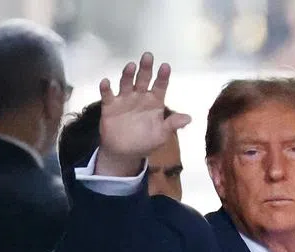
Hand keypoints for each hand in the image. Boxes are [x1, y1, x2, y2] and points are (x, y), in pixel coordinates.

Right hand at [96, 52, 190, 176]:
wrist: (124, 152)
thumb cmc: (145, 141)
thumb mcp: (162, 135)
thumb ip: (172, 124)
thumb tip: (188, 119)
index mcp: (154, 102)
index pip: (160, 86)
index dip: (163, 77)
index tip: (165, 67)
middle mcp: (140, 97)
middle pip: (143, 79)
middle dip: (145, 68)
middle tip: (148, 57)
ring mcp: (124, 99)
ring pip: (126, 83)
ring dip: (128, 75)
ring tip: (131, 66)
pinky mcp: (110, 106)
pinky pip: (108, 95)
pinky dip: (106, 89)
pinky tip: (106, 83)